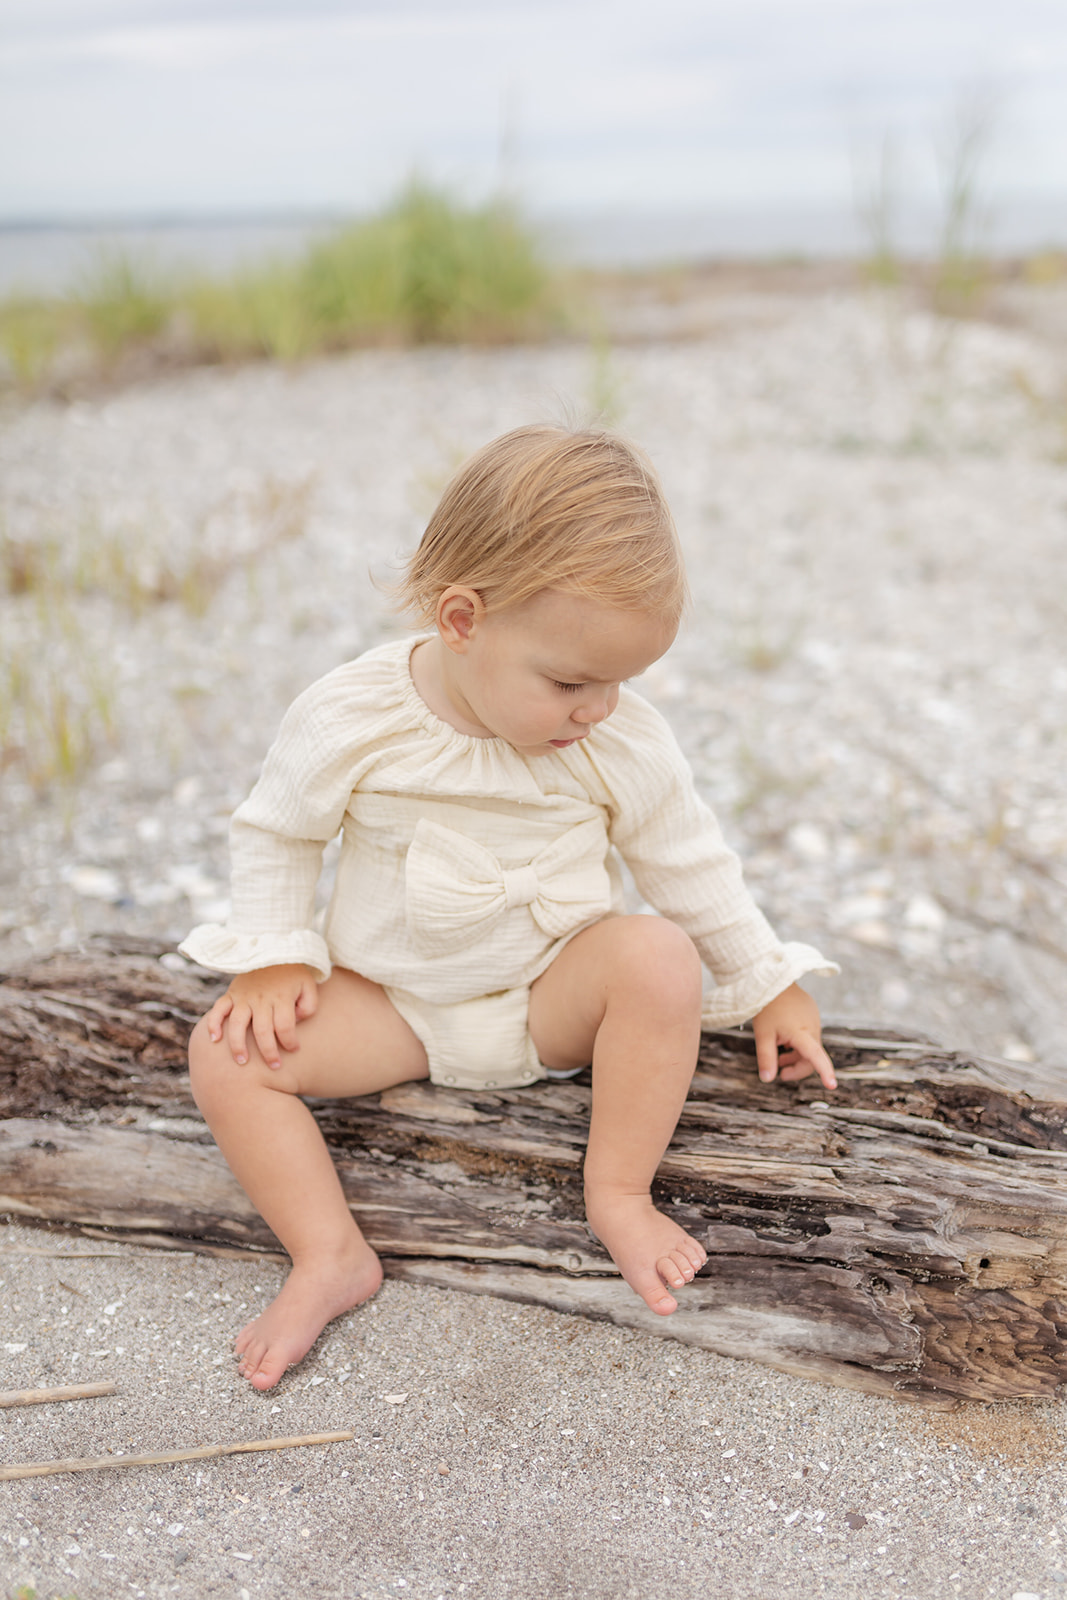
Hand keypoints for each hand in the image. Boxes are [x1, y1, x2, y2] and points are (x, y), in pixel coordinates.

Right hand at [204, 964, 318, 1069]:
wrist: (274, 948)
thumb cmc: (294, 974)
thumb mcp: (309, 986)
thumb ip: (309, 1006)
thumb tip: (296, 1022)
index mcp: (282, 997)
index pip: (285, 1026)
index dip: (290, 1042)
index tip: (294, 1049)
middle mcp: (261, 998)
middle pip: (262, 1030)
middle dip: (268, 1052)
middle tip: (274, 1067)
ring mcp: (244, 996)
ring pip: (237, 1024)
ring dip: (238, 1045)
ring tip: (242, 1062)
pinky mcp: (232, 993)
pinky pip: (218, 1009)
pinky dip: (213, 1023)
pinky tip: (214, 1040)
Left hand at [751, 983, 835, 1089]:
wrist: (772, 979)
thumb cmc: (767, 1006)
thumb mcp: (763, 1034)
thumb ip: (766, 1058)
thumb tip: (767, 1080)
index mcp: (801, 1032)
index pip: (816, 1056)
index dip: (824, 1072)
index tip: (832, 1085)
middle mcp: (813, 1026)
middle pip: (811, 1056)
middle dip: (797, 1068)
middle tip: (780, 1073)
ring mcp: (814, 1019)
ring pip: (809, 1046)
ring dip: (796, 1055)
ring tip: (778, 1058)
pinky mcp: (812, 1013)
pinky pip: (808, 1034)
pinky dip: (798, 1043)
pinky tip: (783, 1040)